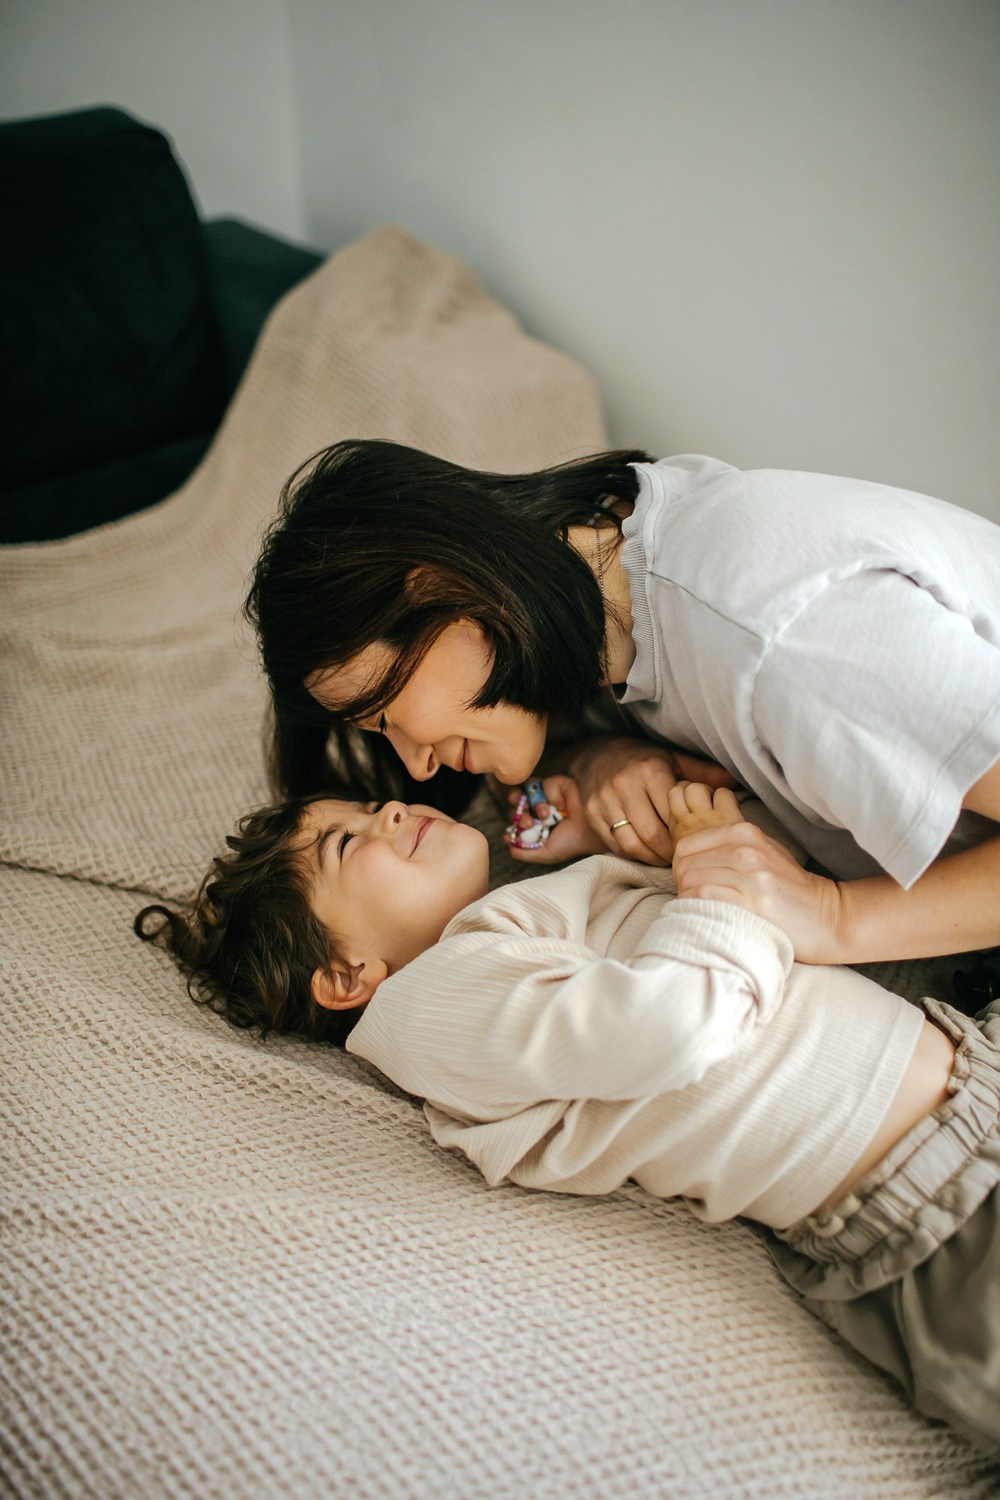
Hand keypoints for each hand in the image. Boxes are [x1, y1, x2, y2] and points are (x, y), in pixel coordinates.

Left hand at [503, 774, 605, 863]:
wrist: (590, 834)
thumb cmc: (570, 843)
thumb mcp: (543, 853)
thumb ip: (522, 852)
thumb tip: (505, 841)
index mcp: (534, 819)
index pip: (514, 813)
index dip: (512, 819)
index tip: (515, 830)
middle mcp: (539, 804)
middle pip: (516, 797)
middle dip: (517, 809)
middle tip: (527, 821)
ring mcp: (549, 793)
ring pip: (529, 787)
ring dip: (534, 802)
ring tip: (545, 815)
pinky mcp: (560, 783)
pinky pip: (547, 783)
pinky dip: (552, 795)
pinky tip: (562, 806)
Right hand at [568, 736, 738, 865]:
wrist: (596, 752)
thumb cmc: (642, 758)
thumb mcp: (672, 758)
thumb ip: (701, 773)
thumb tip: (733, 781)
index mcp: (650, 770)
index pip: (673, 813)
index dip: (686, 833)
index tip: (696, 842)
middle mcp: (625, 785)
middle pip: (653, 834)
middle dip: (670, 852)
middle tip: (683, 857)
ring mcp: (605, 801)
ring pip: (632, 843)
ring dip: (652, 858)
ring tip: (665, 859)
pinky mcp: (592, 814)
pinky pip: (615, 844)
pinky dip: (633, 854)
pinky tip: (646, 852)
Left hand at [670, 819, 846, 962]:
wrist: (825, 915)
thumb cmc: (787, 886)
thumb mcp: (762, 850)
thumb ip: (728, 844)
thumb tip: (685, 852)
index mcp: (745, 832)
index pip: (686, 845)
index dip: (680, 866)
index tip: (690, 883)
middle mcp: (746, 850)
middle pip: (684, 865)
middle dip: (681, 885)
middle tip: (693, 901)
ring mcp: (751, 876)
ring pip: (692, 881)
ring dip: (689, 900)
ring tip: (701, 910)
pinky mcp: (755, 903)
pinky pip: (705, 899)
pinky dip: (699, 910)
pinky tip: (710, 917)